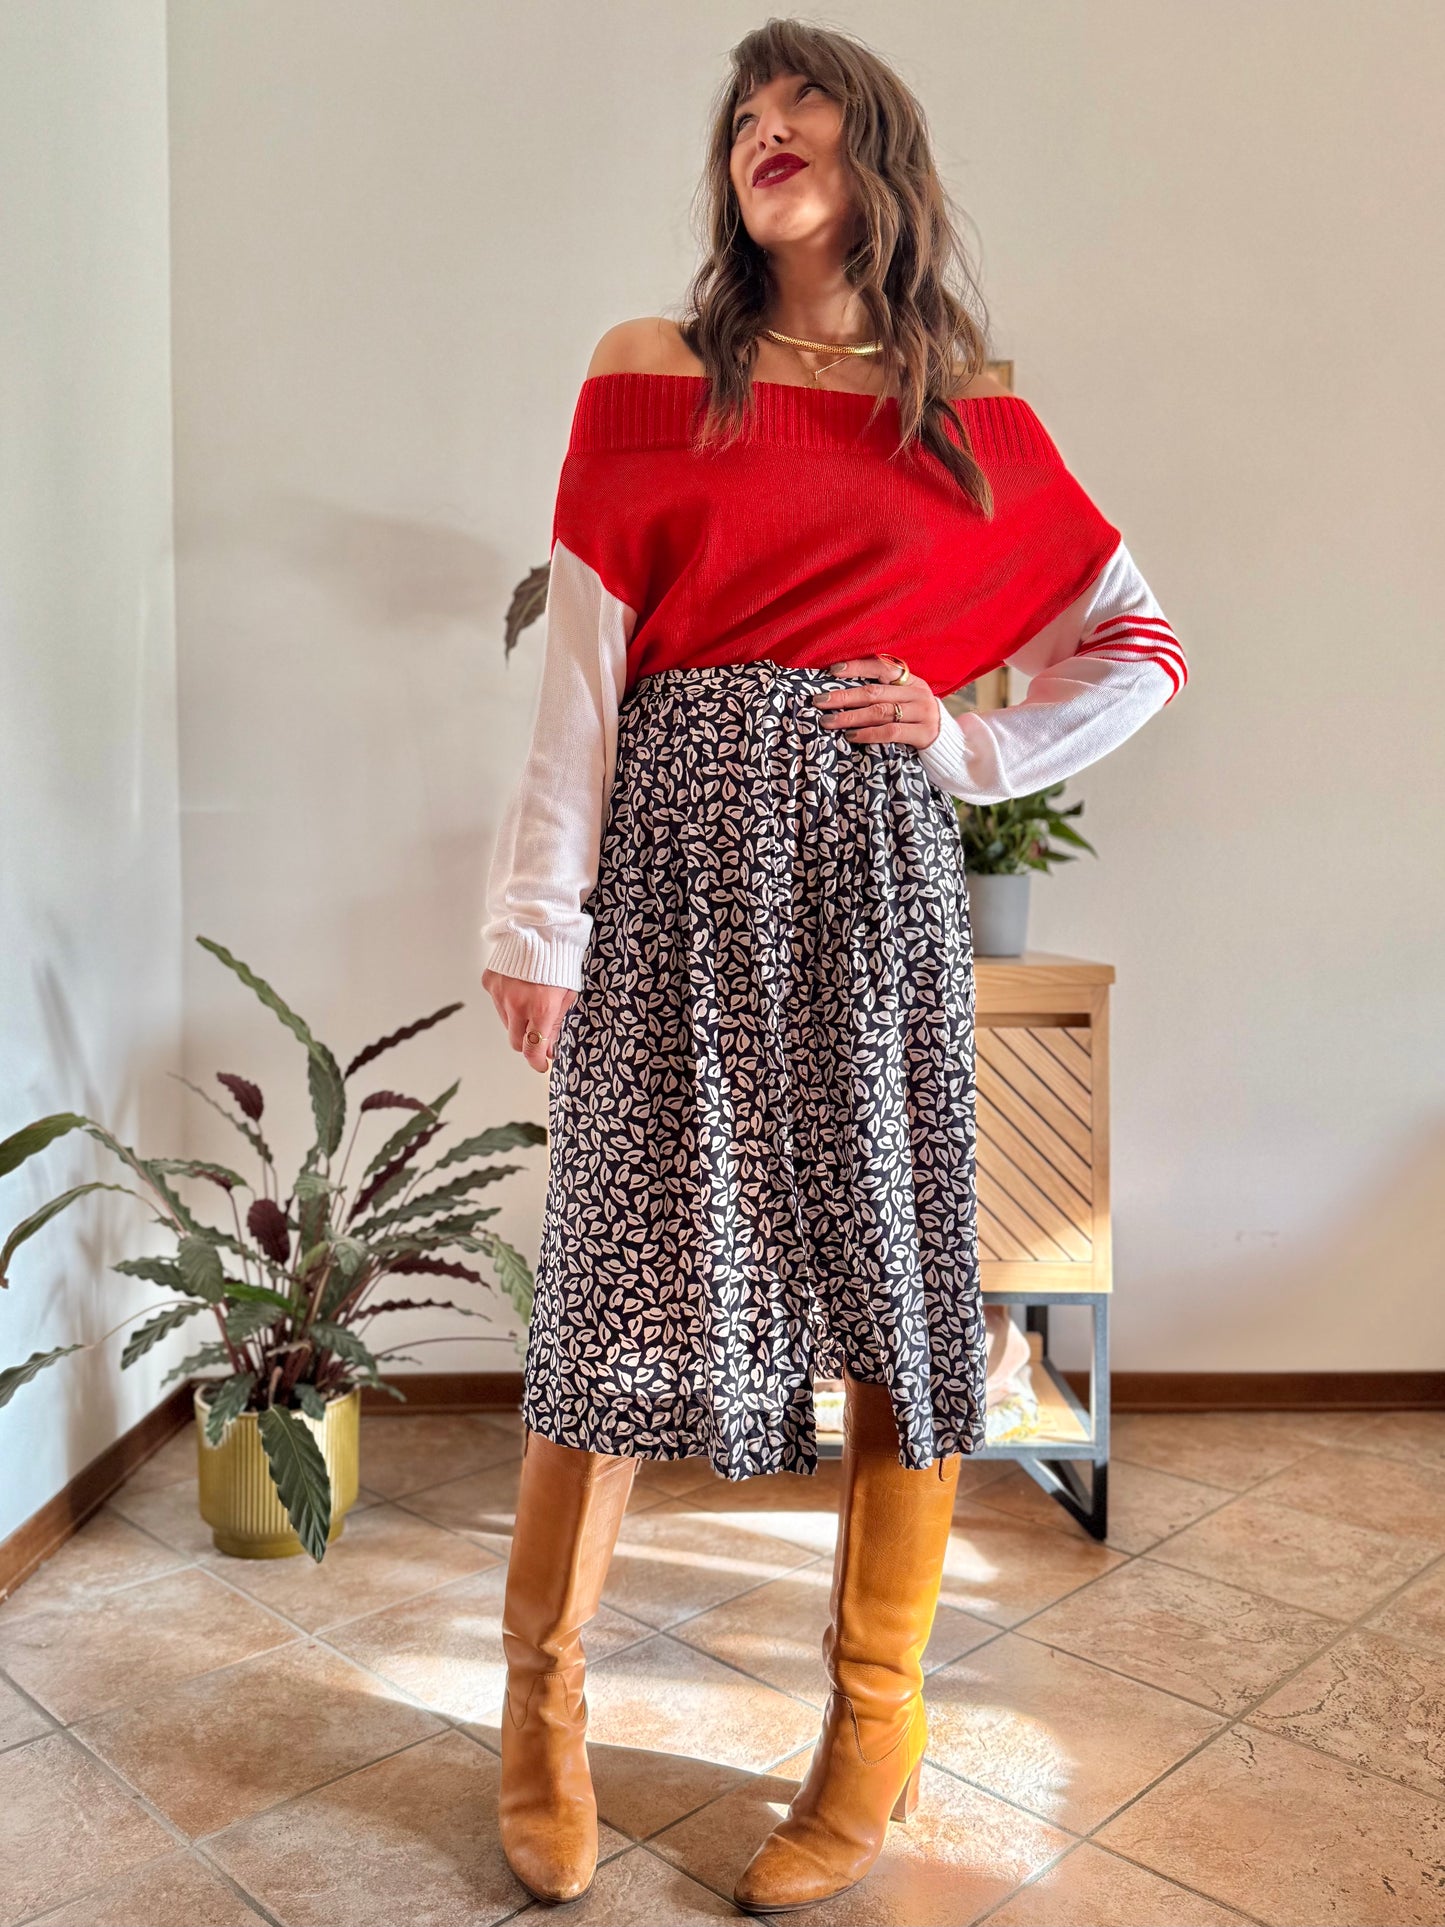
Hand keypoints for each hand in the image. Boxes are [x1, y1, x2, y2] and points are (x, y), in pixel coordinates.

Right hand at [482, 970, 576, 1074]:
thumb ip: (556, 1024)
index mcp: (541, 1008)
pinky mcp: (490, 983)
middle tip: (537, 1032)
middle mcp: (517, 1004)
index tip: (541, 1064)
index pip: (533, 1048)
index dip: (537, 1061)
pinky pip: (497, 1003)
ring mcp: (500, 994)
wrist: (540, 928)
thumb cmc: (559, 960)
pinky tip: (519, 986)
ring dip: (518, 1020)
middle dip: (527, 1042)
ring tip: (530, 998)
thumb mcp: (567, 994)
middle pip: (515, 1041)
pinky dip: (507, 1001)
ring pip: (506, 1022)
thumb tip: (548, 1050)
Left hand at [811, 656, 942, 747]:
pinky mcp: (924, 733)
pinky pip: (890, 732)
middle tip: (819, 701)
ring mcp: (923, 713)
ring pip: (880, 712)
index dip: (856, 667)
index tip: (832, 671)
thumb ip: (882, 694)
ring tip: (828, 721)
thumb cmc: (915, 721)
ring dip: (850, 717)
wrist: (948, 744)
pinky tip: (851, 736)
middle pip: (874, 691)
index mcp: (911, 680)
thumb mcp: (904, 701)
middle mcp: (918, 693)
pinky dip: (868, 734)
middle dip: (843, 696)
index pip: (881, 666)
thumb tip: (839, 692)